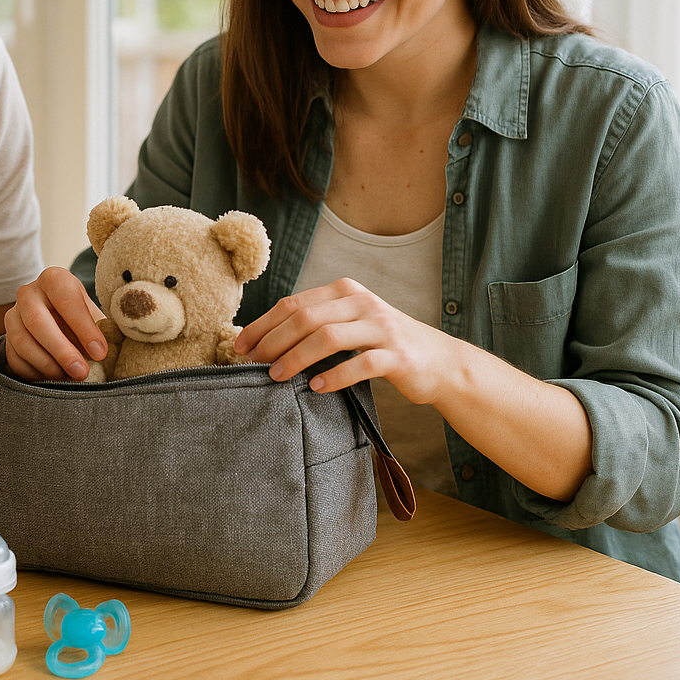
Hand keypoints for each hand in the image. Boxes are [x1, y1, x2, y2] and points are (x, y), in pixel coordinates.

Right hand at [3, 266, 107, 380]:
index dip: (84, 328)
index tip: (99, 353)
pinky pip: (14, 358)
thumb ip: (101, 330)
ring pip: (22, 342)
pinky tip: (52, 379)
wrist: (59, 319)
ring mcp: (13, 315)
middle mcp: (28, 293)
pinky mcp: (6, 338)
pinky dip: (33, 373)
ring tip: (68, 378)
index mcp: (54, 279)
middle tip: (81, 372)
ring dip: (47, 365)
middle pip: (37, 321)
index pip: (66, 299)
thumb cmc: (81, 317)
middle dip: (61, 351)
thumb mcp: (94, 315)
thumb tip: (106, 354)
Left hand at [233, 277, 464, 402]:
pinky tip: (316, 388)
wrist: (439, 360)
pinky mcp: (398, 355)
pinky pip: (360, 364)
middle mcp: (363, 303)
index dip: (263, 325)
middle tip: (252, 364)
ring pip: (328, 338)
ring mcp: (382, 327)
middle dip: (273, 341)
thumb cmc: (383, 344)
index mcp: (345, 291)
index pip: (293, 303)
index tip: (240, 346)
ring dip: (296, 358)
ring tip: (276, 376)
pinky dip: (334, 377)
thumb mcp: (350, 323)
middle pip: (306, 318)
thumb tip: (264, 341)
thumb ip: (317, 323)